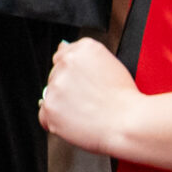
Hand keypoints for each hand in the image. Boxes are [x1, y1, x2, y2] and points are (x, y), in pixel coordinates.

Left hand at [38, 38, 141, 156]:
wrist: (128, 124)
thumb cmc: (124, 99)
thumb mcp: (111, 64)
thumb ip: (82, 54)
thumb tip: (62, 47)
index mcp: (83, 48)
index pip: (63, 55)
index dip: (74, 74)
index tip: (82, 84)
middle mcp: (66, 62)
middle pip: (55, 75)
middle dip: (67, 88)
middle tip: (89, 100)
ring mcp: (56, 85)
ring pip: (50, 95)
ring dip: (63, 104)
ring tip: (86, 112)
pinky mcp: (50, 107)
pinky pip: (44, 115)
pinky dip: (55, 121)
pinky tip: (75, 122)